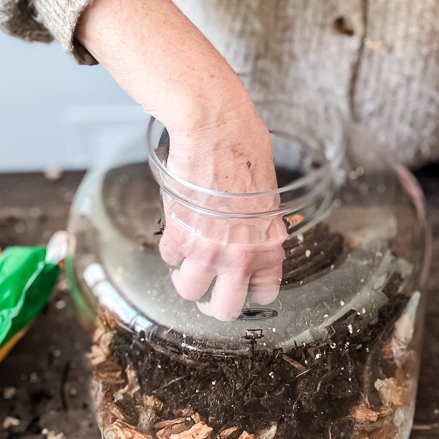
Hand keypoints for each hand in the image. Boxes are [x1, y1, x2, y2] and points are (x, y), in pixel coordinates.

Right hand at [158, 105, 286, 321]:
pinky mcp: (180, 237)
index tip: (241, 286)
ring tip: (187, 257)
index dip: (250, 292)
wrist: (214, 129)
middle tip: (207, 290)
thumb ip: (257, 219)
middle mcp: (241, 255)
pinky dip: (171, 248)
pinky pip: (169, 258)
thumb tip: (248, 224)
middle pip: (225, 309)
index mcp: (269, 242)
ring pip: (188, 290)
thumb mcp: (266, 190)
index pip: (265, 292)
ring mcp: (209, 250)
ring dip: (185, 275)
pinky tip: (177, 229)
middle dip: (213, 303)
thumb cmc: (244, 146)